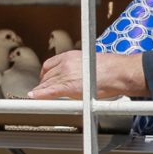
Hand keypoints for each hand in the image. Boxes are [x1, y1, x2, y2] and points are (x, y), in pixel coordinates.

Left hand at [28, 50, 149, 99]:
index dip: (45, 74)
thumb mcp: (89, 62)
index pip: (49, 64)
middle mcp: (65, 63)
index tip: (44, 79)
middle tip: (41, 91)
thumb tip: (76, 76)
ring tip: (36, 96)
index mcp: (70, 56)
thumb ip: (78, 68)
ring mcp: (66, 74)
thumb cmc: (111, 69)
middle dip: (43, 83)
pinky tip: (34, 97)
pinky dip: (40, 95)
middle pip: (47, 75)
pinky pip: (50, 91)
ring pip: (47, 83)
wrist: (118, 73)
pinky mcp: (68, 86)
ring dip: (41, 90)